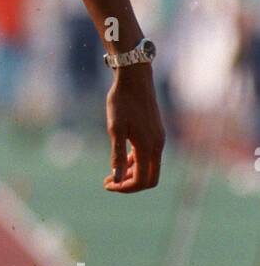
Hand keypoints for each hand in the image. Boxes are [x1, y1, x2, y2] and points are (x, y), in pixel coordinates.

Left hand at [104, 67, 164, 192]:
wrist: (134, 78)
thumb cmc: (122, 101)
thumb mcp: (115, 129)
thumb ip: (117, 155)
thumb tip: (117, 179)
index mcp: (148, 147)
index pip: (142, 181)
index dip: (124, 187)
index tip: (107, 184)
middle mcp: (158, 145)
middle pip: (149, 178)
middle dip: (130, 184)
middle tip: (109, 181)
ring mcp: (159, 139)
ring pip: (149, 167)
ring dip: (132, 174)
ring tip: (112, 172)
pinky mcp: (156, 132)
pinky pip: (149, 155)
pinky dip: (136, 162)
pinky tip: (122, 157)